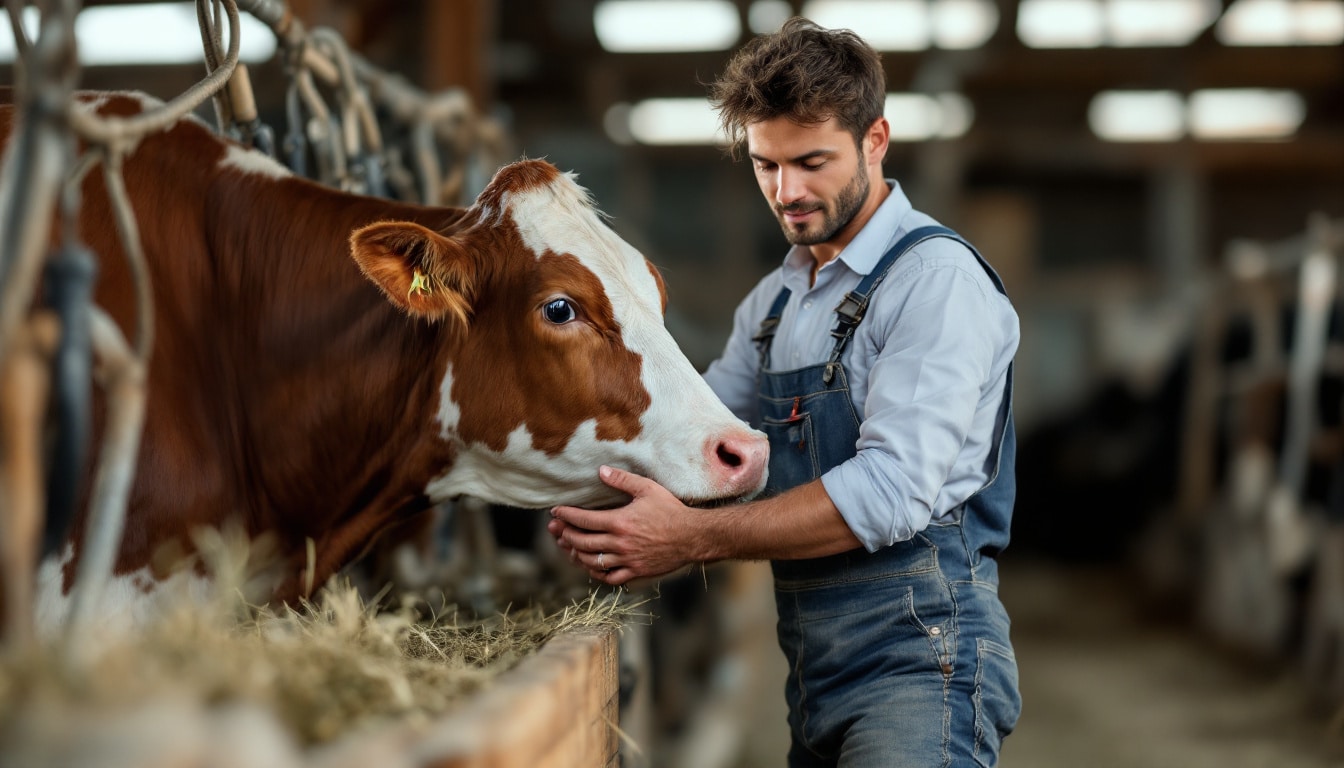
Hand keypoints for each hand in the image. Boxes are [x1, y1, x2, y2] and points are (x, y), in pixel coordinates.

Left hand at [547, 465, 698, 585]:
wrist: (692, 536)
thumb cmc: (671, 510)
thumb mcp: (647, 489)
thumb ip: (622, 480)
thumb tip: (600, 471)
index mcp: (620, 522)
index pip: (583, 520)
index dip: (566, 515)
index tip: (555, 512)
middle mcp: (620, 543)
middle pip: (582, 542)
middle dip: (565, 535)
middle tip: (555, 529)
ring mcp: (627, 560)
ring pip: (592, 562)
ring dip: (576, 554)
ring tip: (568, 547)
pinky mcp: (636, 572)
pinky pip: (609, 577)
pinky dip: (596, 573)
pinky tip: (591, 565)